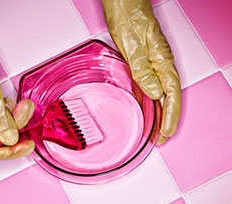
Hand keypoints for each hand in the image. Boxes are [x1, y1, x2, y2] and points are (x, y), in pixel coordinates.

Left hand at [101, 0, 180, 144]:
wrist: (122, 1)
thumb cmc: (129, 14)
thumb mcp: (133, 43)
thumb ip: (143, 69)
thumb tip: (154, 92)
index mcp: (161, 60)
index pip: (170, 94)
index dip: (169, 115)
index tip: (166, 132)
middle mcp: (158, 63)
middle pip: (167, 96)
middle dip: (166, 119)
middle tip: (162, 138)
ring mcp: (150, 62)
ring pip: (159, 93)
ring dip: (158, 112)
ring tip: (156, 130)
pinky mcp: (140, 60)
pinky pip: (147, 85)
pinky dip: (148, 100)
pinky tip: (145, 107)